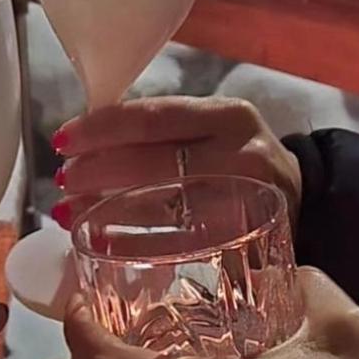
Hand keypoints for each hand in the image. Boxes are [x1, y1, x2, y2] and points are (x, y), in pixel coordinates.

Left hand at [52, 97, 301, 231]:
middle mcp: (244, 153)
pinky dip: (135, 243)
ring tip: (69, 212)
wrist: (297, 197)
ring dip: (108, 210)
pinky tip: (102, 242)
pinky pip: (180, 243)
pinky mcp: (246, 242)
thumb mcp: (209, 132)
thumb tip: (84, 144)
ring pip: (166, 206)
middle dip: (99, 172)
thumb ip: (160, 133)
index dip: (102, 129)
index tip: (62, 141)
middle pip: (156, 163)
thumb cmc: (233, 159)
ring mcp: (249, 201)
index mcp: (228, 115)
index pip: (154, 117)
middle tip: (62, 182)